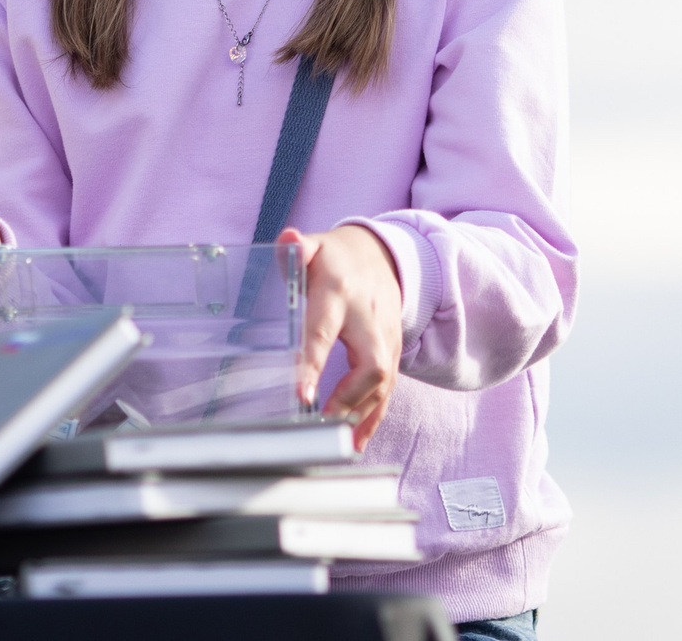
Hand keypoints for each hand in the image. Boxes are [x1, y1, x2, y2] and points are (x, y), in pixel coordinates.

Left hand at [284, 224, 403, 448]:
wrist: (382, 255)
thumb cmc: (335, 256)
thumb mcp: (314, 245)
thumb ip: (295, 248)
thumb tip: (287, 240)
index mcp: (339, 291)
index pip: (324, 330)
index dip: (313, 362)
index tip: (301, 393)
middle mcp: (368, 318)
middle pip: (370, 363)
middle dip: (348, 397)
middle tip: (321, 423)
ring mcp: (386, 336)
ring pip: (383, 381)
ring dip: (361, 414)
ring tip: (337, 441)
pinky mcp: (394, 351)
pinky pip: (389, 388)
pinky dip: (374, 417)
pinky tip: (357, 440)